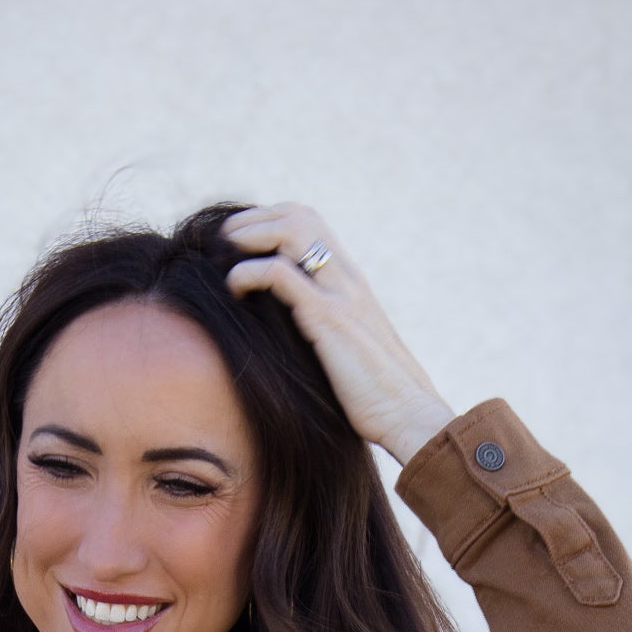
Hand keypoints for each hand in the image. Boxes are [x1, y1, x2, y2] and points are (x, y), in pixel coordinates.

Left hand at [221, 201, 456, 467]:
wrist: (408, 415)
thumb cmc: (377, 396)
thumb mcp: (347, 352)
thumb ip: (324, 331)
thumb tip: (291, 339)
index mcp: (351, 282)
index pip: (311, 223)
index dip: (271, 220)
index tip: (241, 241)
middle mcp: (347, 278)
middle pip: (299, 216)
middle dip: (254, 219)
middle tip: (223, 240)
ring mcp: (340, 294)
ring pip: (292, 231)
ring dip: (250, 235)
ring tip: (223, 255)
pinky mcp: (328, 318)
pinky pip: (281, 274)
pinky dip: (248, 273)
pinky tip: (233, 289)